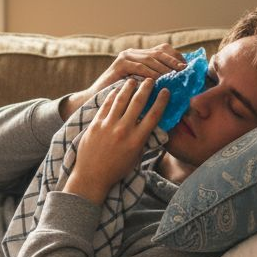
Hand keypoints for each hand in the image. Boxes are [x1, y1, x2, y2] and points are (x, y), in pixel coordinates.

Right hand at [59, 44, 185, 119]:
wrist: (95, 102)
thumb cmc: (120, 99)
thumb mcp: (141, 89)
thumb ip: (154, 83)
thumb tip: (177, 85)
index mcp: (140, 57)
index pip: (163, 51)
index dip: (177, 58)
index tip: (188, 68)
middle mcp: (133, 53)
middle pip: (159, 52)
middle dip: (174, 61)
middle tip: (185, 70)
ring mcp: (126, 57)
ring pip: (151, 58)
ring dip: (164, 67)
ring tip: (175, 75)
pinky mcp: (119, 64)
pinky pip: (139, 66)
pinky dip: (150, 73)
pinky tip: (159, 80)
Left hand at [65, 79, 168, 205]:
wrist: (91, 176)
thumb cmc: (116, 169)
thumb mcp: (135, 157)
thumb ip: (143, 140)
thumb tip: (151, 125)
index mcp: (136, 141)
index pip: (153, 115)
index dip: (161, 101)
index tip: (166, 91)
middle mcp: (123, 130)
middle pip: (138, 102)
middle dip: (146, 88)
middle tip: (151, 80)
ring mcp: (108, 126)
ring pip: (121, 99)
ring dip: (129, 87)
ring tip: (134, 80)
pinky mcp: (95, 124)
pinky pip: (106, 105)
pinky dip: (113, 95)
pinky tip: (117, 89)